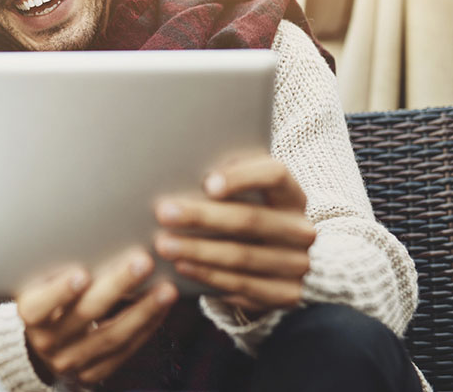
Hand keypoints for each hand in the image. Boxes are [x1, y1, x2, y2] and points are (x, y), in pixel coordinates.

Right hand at [16, 248, 176, 385]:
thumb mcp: (41, 280)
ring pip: (111, 337)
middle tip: (143, 262)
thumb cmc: (48, 296)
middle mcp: (47, 342)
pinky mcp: (94, 373)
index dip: (60, 291)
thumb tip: (90, 234)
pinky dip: (146, 327)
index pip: (40, 306)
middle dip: (117, 287)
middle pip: (85, 315)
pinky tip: (161, 308)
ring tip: (166, 289)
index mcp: (30, 315)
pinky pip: (125, 351)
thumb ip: (57, 265)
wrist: (46, 339)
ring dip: (143, 311)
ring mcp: (71, 361)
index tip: (82, 273)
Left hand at [154, 154, 315, 312]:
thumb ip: (224, 181)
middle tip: (164, 213)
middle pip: (250, 219)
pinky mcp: (285, 294)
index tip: (207, 184)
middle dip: (202, 217)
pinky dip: (208, 276)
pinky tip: (182, 267)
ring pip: (242, 256)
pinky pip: (242, 285)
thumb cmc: (244, 213)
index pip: (275, 175)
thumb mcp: (244, 194)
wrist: (273, 260)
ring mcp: (296, 264)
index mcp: (291, 194)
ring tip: (164, 244)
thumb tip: (180, 170)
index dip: (242, 178)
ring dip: (197, 251)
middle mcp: (300, 229)